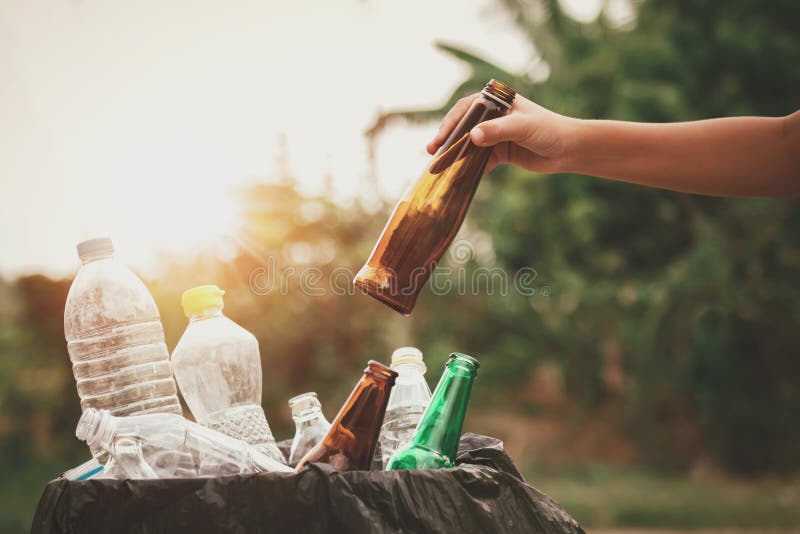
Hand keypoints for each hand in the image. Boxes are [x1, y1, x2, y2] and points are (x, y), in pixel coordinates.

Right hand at [427, 93, 577, 173]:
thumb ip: (497, 131)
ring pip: (469, 145)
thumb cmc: (548, 130)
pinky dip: (470, 169)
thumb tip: (473, 137)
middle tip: (432, 153)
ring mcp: (496, 135)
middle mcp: (493, 116)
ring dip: (455, 156)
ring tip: (438, 166)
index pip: (467, 109)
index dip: (451, 123)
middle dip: (448, 140)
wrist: (569, 149)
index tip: (440, 138)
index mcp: (497, 101)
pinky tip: (459, 178)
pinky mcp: (500, 152)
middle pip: (464, 127)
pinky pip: (480, 161)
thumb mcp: (522, 127)